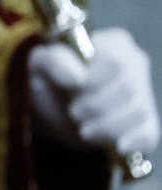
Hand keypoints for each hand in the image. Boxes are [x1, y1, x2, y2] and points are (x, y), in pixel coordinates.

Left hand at [28, 28, 159, 156]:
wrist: (52, 111)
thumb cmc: (49, 80)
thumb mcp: (41, 64)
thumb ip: (55, 61)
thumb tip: (78, 77)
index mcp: (114, 43)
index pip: (115, 62)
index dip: (92, 82)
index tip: (72, 90)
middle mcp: (135, 65)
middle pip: (128, 88)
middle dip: (96, 107)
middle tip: (74, 112)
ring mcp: (143, 94)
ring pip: (137, 112)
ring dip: (106, 127)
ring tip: (84, 129)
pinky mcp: (145, 123)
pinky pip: (149, 134)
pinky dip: (135, 141)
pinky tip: (118, 145)